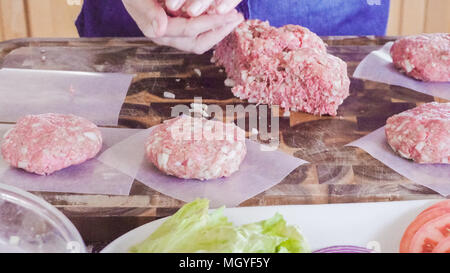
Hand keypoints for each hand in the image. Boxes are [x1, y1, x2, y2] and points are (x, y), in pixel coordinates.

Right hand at [123, 0, 243, 53]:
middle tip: (238, 17)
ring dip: (219, 31)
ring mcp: (172, 37)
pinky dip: (212, 27)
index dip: (212, 23)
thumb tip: (160, 30)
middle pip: (199, 43)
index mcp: (157, 31)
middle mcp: (166, 38)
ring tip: (234, 18)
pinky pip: (199, 35)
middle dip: (220, 31)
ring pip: (201, 41)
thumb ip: (149, 11)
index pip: (190, 30)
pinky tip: (223, 16)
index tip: (231, 14)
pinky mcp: (177, 31)